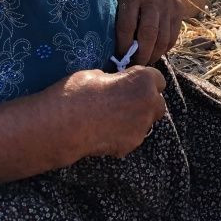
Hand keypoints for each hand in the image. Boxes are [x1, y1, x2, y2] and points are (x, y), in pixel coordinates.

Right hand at [47, 66, 166, 160]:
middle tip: (124, 100)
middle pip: (157, 102)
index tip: (130, 82)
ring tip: (113, 117)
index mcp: (143, 81)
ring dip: (136, 118)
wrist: (62, 127)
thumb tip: (116, 84)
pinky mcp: (131, 145)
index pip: (157, 79)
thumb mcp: (96, 74)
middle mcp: (148, 104)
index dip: (142, 80)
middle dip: (145, 101)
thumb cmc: (77, 93)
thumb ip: (115, 80)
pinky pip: (133, 136)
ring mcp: (141, 127)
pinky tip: (106, 130)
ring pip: (147, 121)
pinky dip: (124, 133)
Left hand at [112, 0, 181, 64]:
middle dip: (140, 55)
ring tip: (143, 64)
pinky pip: (173, 35)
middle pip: (148, 34)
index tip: (118, 58)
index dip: (123, 45)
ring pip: (163, 37)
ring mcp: (168, 2)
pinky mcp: (178, 8)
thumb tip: (108, 46)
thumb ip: (115, 13)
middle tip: (133, 67)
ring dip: (153, 55)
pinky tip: (155, 53)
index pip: (127, 25)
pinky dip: (164, 48)